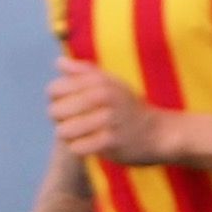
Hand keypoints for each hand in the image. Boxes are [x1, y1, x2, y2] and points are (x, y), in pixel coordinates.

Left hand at [50, 63, 170, 166]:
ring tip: (79, 135)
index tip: (68, 105)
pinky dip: (79, 149)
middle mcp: (102, 96)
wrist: (157, 132)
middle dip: (60, 120)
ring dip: (68, 136)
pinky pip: (77, 147)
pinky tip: (88, 146)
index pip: (54, 90)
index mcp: (98, 80)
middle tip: (73, 123)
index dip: (56, 100)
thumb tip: (58, 62)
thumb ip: (83, 72)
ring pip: (63, 131)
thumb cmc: (128, 107)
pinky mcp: (111, 141)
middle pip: (55, 111)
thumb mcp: (110, 83)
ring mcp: (107, 119)